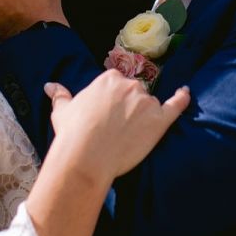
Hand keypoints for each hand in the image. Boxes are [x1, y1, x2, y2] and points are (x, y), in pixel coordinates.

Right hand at [44, 72, 190, 187]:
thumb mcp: (62, 111)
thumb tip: (49, 86)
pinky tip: (185, 93)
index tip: (106, 114)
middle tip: (116, 128)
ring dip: (143, 115)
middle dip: (127, 107)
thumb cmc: (72, 133)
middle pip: (134, 92)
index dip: (112, 101)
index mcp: (109, 79)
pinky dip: (182, 98)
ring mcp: (146, 102)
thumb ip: (60, 95)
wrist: (86, 156)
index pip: (116, 84)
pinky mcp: (159, 120)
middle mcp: (130, 85)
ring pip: (149, 104)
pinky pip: (175, 105)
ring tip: (130, 135)